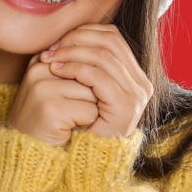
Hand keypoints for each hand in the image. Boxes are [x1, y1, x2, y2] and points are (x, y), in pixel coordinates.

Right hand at [6, 48, 99, 148]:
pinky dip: (87, 123)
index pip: (85, 60)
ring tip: (69, 119)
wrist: (26, 150)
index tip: (73, 98)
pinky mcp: (51, 108)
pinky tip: (69, 128)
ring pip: (94, 92)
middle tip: (70, 111)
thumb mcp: (55, 87)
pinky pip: (90, 111)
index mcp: (41, 60)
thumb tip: (105, 57)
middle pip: (90, 75)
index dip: (87, 83)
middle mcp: (40, 69)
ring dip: (90, 110)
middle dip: (90, 96)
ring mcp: (43, 88)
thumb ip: (73, 69)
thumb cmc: (46, 118)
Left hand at [37, 23, 151, 138]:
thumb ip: (85, 63)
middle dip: (77, 40)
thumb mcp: (84, 87)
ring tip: (50, 59)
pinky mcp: (126, 108)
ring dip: (72, 53)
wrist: (81, 158)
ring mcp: (137, 96)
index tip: (58, 41)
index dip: (84, 32)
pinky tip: (57, 70)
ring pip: (103, 57)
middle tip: (52, 48)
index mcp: (134, 76)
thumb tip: (66, 34)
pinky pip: (99, 77)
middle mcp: (141, 84)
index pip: (112, 37)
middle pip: (110, 42)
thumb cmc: (78, 122)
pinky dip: (75, 69)